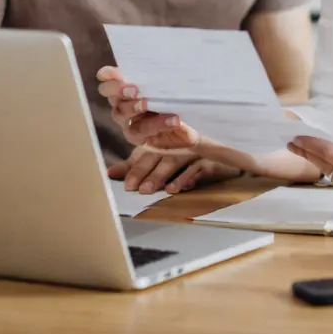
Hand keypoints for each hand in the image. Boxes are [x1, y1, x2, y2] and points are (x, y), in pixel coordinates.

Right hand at [95, 65, 201, 151]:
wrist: (192, 127)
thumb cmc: (178, 100)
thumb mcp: (174, 86)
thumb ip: (164, 77)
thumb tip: (167, 61)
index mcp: (127, 86)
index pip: (110, 79)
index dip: (108, 75)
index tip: (107, 73)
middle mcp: (122, 103)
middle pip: (111, 96)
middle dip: (119, 91)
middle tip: (134, 90)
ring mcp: (128, 122)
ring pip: (121, 114)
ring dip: (135, 108)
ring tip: (148, 104)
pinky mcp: (137, 138)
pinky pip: (140, 132)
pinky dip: (157, 125)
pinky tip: (172, 120)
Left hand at [107, 146, 241, 194]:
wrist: (223, 160)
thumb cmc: (185, 159)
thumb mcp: (158, 160)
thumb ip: (134, 166)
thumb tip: (109, 172)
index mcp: (162, 143)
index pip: (144, 154)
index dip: (133, 168)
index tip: (124, 184)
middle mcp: (176, 144)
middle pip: (156, 157)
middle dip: (143, 172)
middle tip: (132, 188)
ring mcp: (193, 150)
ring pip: (173, 161)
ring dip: (160, 176)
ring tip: (148, 190)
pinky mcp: (209, 159)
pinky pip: (196, 168)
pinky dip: (185, 178)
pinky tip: (176, 188)